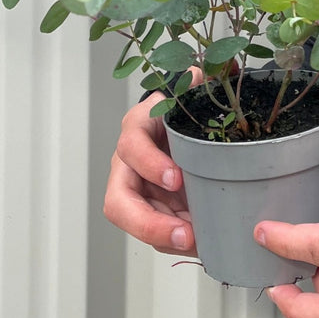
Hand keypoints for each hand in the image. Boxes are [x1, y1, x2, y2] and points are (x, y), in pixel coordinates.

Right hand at [103, 87, 197, 257]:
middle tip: (185, 232)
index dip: (150, 163)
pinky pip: (155, 232)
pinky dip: (175, 240)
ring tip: (194, 242)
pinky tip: (200, 241)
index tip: (176, 178)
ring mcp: (136, 189)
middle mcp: (129, 162)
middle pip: (118, 200)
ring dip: (162, 237)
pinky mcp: (149, 209)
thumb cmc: (181, 110)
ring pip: (134, 223)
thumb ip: (193, 84)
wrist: (184, 128)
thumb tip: (200, 74)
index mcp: (138, 128)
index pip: (132, 144)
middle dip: (148, 222)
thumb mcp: (187, 95)